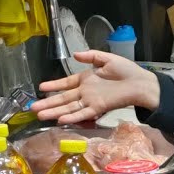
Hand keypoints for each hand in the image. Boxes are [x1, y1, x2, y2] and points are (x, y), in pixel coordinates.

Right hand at [32, 51, 159, 124]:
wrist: (141, 83)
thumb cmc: (126, 71)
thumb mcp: (107, 59)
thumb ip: (91, 56)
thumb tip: (75, 54)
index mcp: (86, 79)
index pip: (66, 83)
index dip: (53, 85)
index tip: (40, 88)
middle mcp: (85, 91)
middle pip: (63, 98)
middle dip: (48, 103)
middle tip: (32, 107)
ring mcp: (91, 100)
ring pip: (69, 108)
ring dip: (54, 112)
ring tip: (40, 115)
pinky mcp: (99, 108)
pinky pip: (83, 113)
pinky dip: (72, 117)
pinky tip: (60, 120)